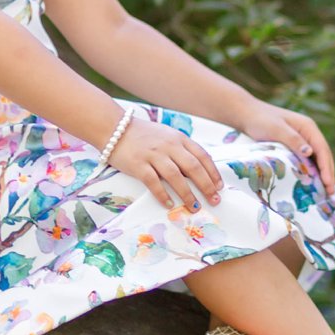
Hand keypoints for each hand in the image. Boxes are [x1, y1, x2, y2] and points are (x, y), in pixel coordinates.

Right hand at [104, 111, 225, 214]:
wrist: (115, 128)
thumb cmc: (143, 135)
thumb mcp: (167, 136)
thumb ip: (181, 149)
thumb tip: (197, 171)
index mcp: (178, 138)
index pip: (202, 156)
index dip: (213, 172)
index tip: (220, 187)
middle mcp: (169, 145)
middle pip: (193, 167)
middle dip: (206, 186)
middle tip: (214, 200)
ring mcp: (153, 155)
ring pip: (176, 176)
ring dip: (187, 194)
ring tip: (194, 207)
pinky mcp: (138, 164)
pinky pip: (153, 182)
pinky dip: (163, 195)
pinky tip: (169, 204)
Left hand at [233, 100, 334, 195]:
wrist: (247, 114)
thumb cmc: (261, 120)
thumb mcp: (276, 129)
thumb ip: (293, 140)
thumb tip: (310, 152)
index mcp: (308, 127)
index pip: (322, 149)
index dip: (326, 167)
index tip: (328, 183)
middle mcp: (308, 133)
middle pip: (323, 155)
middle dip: (328, 174)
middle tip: (330, 192)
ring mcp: (302, 139)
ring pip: (317, 159)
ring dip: (322, 174)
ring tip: (326, 192)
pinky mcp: (295, 145)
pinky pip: (307, 160)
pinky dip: (312, 171)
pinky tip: (312, 183)